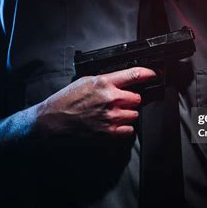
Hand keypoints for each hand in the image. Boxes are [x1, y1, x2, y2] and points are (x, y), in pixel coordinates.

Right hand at [35, 67, 155, 137]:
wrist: (53, 121)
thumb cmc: (66, 100)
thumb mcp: (86, 81)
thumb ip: (107, 80)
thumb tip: (125, 81)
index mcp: (104, 83)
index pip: (134, 75)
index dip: (148, 74)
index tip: (154, 74)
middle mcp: (110, 99)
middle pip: (137, 98)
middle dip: (131, 99)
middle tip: (119, 101)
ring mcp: (111, 117)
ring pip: (134, 114)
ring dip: (128, 114)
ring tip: (112, 113)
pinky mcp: (109, 133)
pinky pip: (129, 130)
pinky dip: (124, 128)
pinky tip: (112, 124)